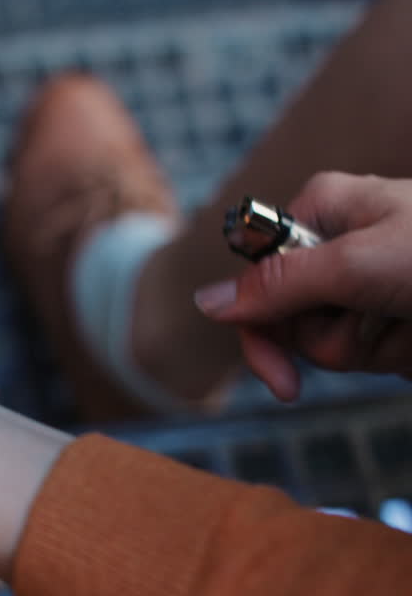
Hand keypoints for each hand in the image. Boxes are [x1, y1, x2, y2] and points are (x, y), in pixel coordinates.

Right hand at [194, 171, 411, 399]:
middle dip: (334, 339)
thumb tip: (203, 304)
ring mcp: (368, 285)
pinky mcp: (395, 317)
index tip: (283, 383)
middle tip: (381, 326)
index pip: (256, 279)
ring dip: (375, 348)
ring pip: (330, 343)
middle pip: (291, 319)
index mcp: (321, 211)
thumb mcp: (360, 264)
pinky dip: (400, 354)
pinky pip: (370, 354)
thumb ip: (279, 284)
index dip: (262, 332)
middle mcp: (337, 246)